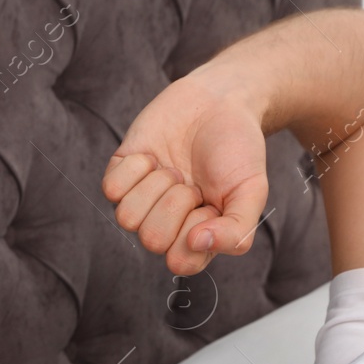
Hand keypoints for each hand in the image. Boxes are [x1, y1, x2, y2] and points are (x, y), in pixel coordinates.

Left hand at [102, 68, 269, 275]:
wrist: (220, 101)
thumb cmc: (237, 149)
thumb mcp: (252, 192)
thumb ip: (237, 231)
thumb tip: (198, 244)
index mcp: (195, 240)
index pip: (180, 262)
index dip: (194, 232)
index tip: (211, 204)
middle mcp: (164, 227)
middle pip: (152, 239)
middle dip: (177, 203)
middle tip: (192, 183)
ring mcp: (140, 202)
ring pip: (127, 218)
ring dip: (156, 186)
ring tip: (175, 170)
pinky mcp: (120, 176)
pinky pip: (111, 190)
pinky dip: (136, 168)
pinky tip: (154, 157)